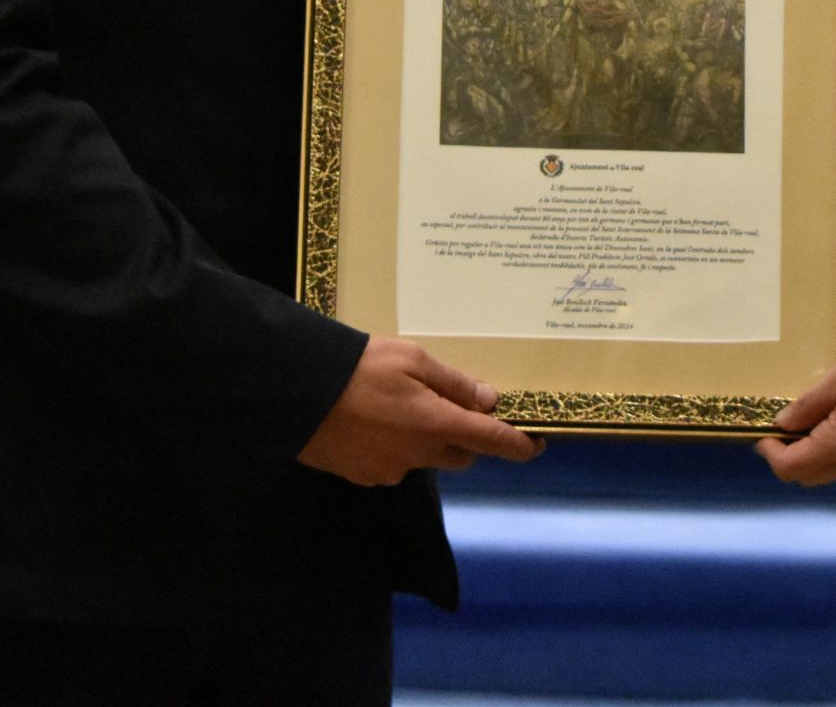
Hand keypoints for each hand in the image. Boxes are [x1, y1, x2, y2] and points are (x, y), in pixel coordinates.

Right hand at [297, 335, 544, 486]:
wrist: (298, 394)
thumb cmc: (360, 368)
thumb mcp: (412, 360)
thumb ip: (452, 383)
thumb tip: (487, 400)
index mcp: (437, 425)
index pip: (492, 441)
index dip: (519, 445)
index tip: (537, 444)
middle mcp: (419, 456)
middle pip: (461, 454)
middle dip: (465, 436)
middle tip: (450, 406)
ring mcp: (390, 471)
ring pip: (426, 459)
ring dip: (427, 440)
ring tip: (399, 406)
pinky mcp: (363, 477)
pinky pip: (394, 464)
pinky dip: (395, 447)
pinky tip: (373, 422)